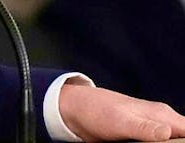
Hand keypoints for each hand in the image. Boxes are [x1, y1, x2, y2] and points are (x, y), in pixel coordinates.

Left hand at [60, 83, 184, 141]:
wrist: (75, 110)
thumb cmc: (98, 111)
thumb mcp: (121, 121)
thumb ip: (145, 128)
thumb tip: (167, 132)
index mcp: (162, 115)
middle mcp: (161, 122)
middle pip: (182, 138)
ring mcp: (152, 130)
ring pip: (171, 142)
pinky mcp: (141, 137)